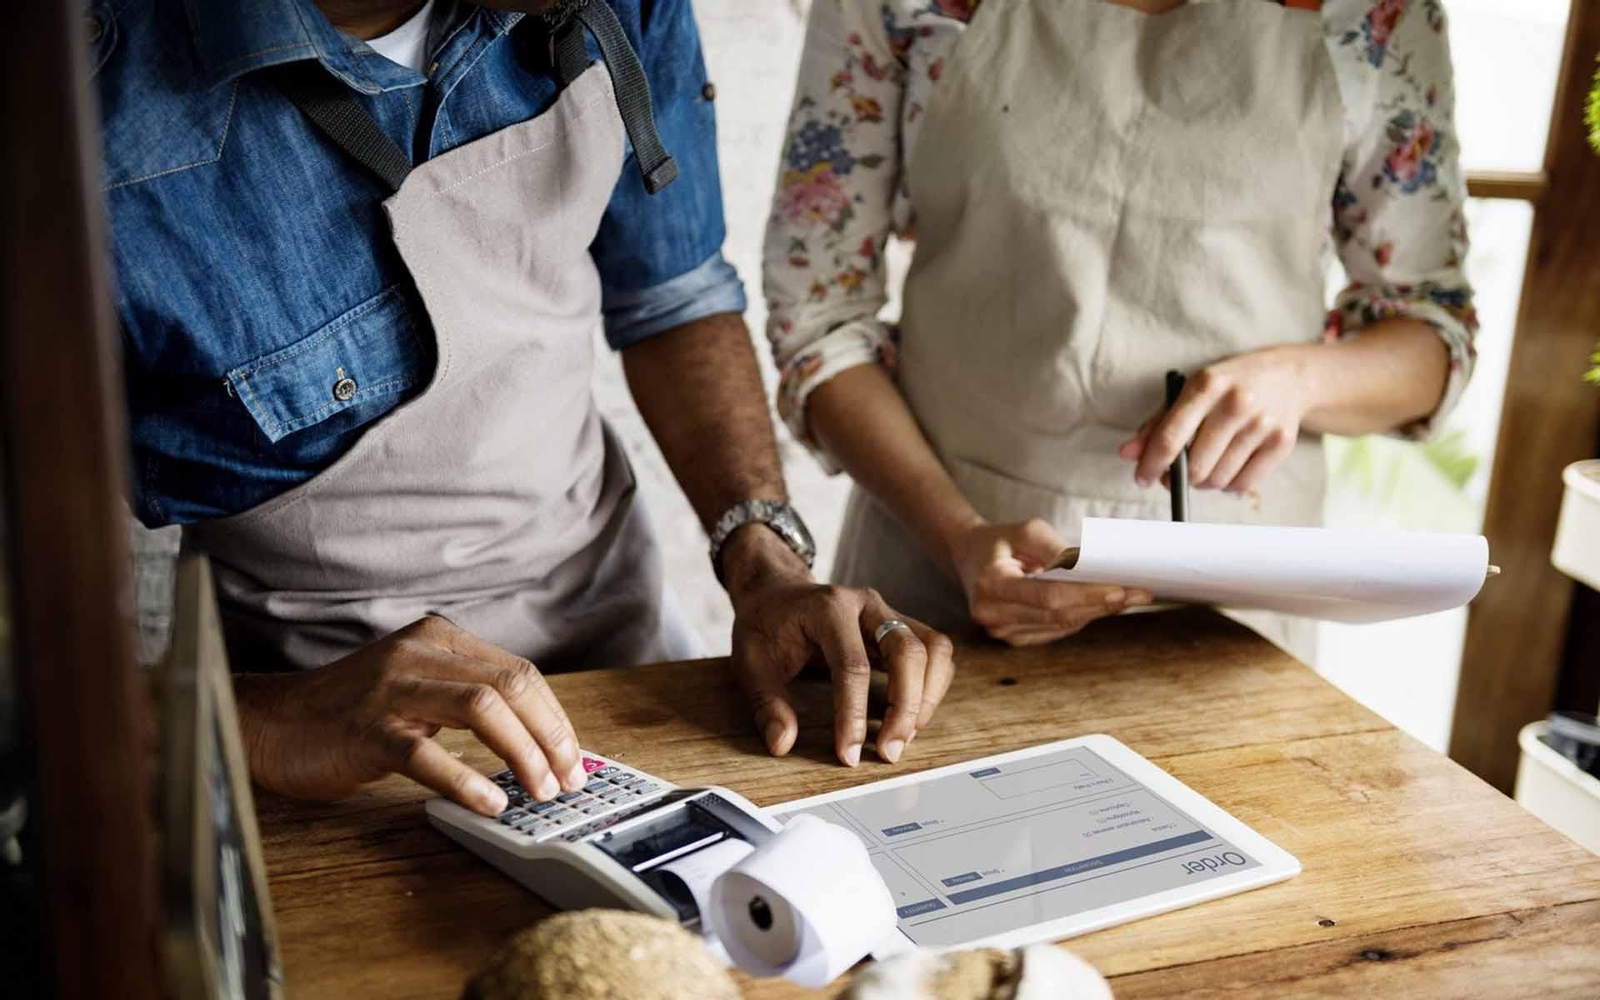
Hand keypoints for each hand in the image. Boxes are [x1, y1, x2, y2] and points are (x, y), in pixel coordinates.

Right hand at [232, 617, 584, 816]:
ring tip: (539, 791)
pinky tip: (489, 803)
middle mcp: (419, 654)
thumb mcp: (416, 685)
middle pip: (513, 685)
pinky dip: (466, 780)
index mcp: (438, 638)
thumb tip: (534, 736)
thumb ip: (466, 694)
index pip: (520, 672)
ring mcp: (392, 689)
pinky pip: (427, 754)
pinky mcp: (367, 731)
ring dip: (522, 754)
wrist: (270, 723)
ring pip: (483, 710)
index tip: (573, 757)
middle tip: (568, 779)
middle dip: (551, 736)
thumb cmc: (348, 712)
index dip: (555, 718)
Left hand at [723, 526, 954, 767]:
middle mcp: (867, 604)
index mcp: (827, 608)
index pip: (852, 664)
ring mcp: (888, 612)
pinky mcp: (901, 625)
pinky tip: (911, 717)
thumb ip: (767, 704)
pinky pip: (934, 653)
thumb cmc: (765, 627)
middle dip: (906, 707)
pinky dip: (932, 686)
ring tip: (905, 736)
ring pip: (933, 648)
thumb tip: (783, 744)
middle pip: (908, 651)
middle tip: (889, 752)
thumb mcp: (750, 663)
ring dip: (928, 696)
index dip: (854, 714)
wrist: (777, 593)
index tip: (849, 753)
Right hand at [947, 519, 1150, 646]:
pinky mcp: (1012, 637)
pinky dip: (1081, 616)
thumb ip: (1056, 549)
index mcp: (990, 584)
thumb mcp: (1026, 530)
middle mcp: (991, 614)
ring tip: (1129, 597)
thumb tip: (1090, 568)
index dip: (1086, 595)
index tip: (1120, 588)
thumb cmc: (999, 539)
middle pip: (1058, 615)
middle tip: (1139, 593)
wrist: (968, 556)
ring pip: (1060, 625)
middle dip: (1101, 604)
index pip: (1048, 596)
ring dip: (1097, 612)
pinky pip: (1055, 630)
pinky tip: (1102, 605)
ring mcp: (1000, 630)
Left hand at [1120, 347, 1310, 494]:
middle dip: (1178, 478)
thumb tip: (1127, 454)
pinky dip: (1227, 485)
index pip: (1170, 437)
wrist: (1289, 376)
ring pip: (1217, 480)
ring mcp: (1262, 424)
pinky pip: (1242, 485)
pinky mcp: (1282, 442)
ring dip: (1203, 482)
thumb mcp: (1192, 391)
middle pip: (1195, 466)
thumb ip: (1157, 423)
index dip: (1151, 465)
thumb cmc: (1228, 385)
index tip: (1142, 478)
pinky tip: (1227, 468)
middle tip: (1175, 473)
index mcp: (1207, 385)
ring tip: (1204, 466)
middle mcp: (1236, 403)